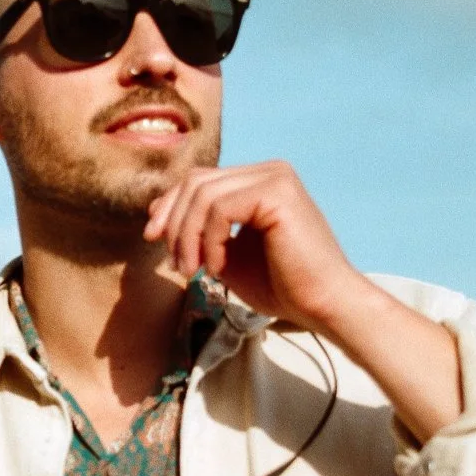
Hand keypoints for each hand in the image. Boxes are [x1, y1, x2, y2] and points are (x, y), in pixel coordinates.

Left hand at [145, 160, 369, 329]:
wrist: (322, 305)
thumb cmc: (280, 285)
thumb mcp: (225, 252)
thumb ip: (197, 229)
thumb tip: (156, 209)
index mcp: (259, 180)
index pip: (199, 180)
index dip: (169, 207)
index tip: (154, 240)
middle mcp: (269, 170)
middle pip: (195, 181)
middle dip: (172, 222)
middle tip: (174, 262)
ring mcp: (275, 177)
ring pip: (202, 194)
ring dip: (187, 237)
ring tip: (192, 271)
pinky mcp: (276, 192)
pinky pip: (220, 208)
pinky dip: (209, 239)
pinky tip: (218, 267)